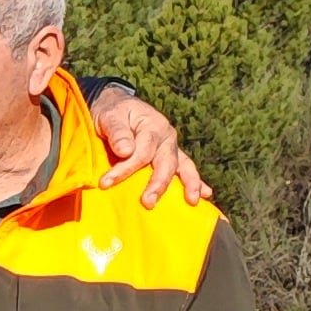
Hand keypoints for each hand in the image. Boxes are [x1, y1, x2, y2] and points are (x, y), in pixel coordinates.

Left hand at [93, 90, 208, 209]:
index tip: (105, 183)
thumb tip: (126, 151)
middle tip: (147, 202)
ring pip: (183, 166)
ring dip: (189, 184)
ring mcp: (171, 148)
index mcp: (153, 126)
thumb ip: (117, 132)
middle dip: (158, 183)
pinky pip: (186, 169)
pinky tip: (205, 194)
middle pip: (166, 162)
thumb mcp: (110, 117)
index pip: (142, 152)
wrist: (119, 107)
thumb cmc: (113, 114)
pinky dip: (196, 182)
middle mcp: (167, 138)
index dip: (125, 169)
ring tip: (192, 201)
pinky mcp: (171, 157)